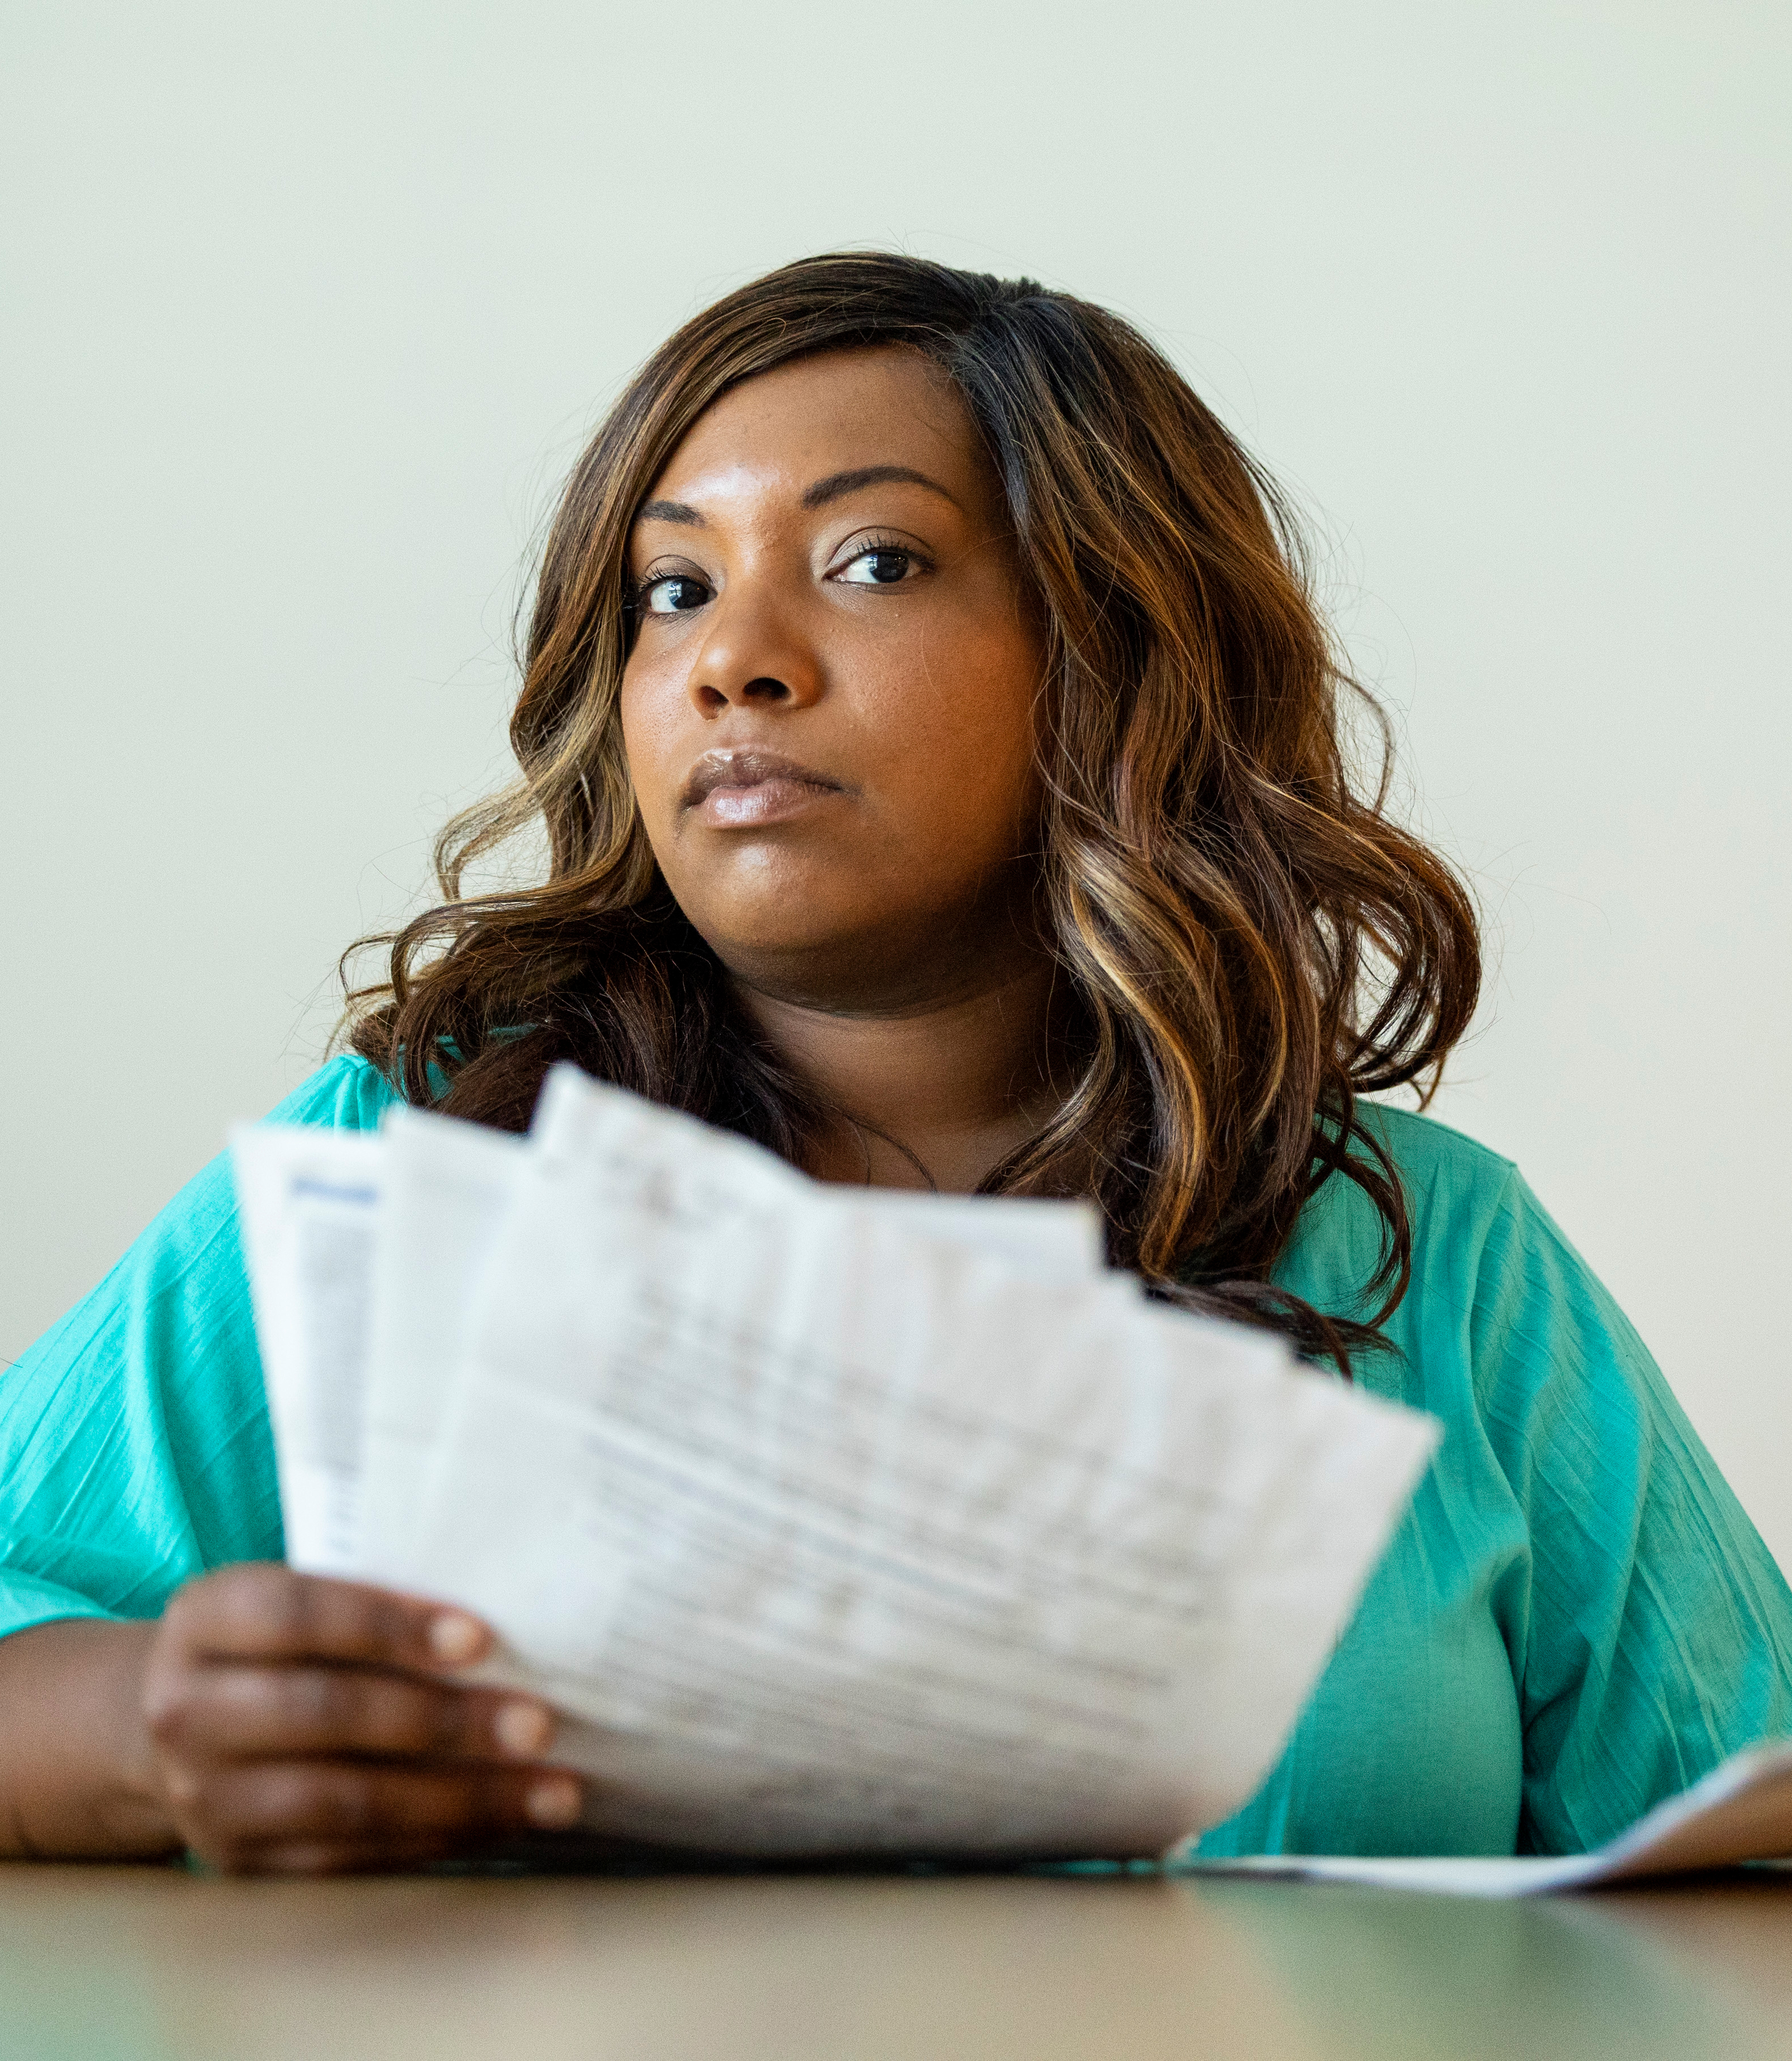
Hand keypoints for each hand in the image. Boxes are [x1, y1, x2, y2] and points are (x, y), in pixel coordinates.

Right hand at [138, 1563, 582, 1873]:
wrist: (179, 1727)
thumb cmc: (276, 1644)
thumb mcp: (294, 1598)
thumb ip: (372, 1601)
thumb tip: (501, 1631)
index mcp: (205, 1620)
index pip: (297, 1616)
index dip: (388, 1625)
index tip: (481, 1639)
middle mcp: (188, 1711)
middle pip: (326, 1713)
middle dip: (445, 1722)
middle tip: (537, 1725)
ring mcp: (207, 1798)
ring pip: (345, 1801)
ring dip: (461, 1797)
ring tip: (547, 1791)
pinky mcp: (241, 1864)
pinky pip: (350, 1858)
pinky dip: (434, 1840)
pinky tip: (500, 1823)